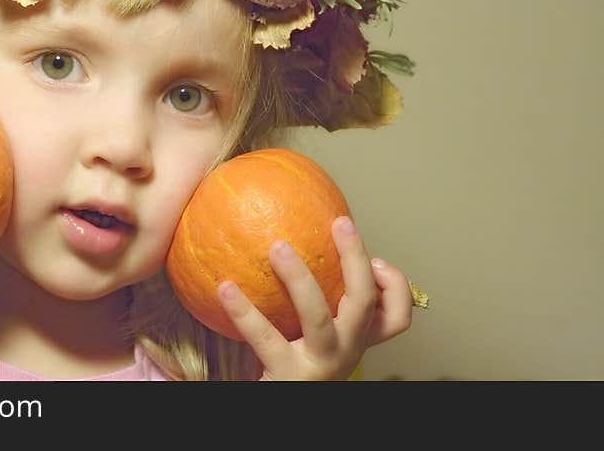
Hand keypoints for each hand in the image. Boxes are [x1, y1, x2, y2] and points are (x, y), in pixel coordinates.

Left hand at [217, 216, 411, 380]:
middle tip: (341, 223)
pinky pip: (265, 338)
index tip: (375, 258)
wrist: (286, 401)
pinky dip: (244, 311)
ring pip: (317, 316)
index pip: (398, 316)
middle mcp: (347, 351)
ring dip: (299, 278)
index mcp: (358, 340)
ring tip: (277, 247)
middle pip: (366, 302)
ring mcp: (321, 365)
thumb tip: (296, 237)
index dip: (395, 284)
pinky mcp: (289, 377)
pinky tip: (226, 287)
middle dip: (356, 259)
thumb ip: (321, 299)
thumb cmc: (296, 364)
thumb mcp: (319, 336)